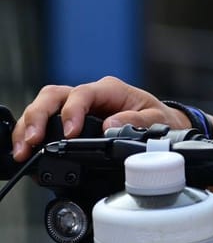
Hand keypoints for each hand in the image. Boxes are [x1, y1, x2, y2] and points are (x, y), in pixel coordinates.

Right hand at [10, 77, 182, 163]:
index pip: (84, 93)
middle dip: (38, 116)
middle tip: (33, 140)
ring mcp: (74, 108)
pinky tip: (26, 152)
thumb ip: (138, 121)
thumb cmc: (156, 118)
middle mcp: (88, 96)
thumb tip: (112, 126)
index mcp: (110, 90)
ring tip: (24, 151)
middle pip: (53, 96)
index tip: (70, 133)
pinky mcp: (66, 122)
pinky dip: (31, 136)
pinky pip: (44, 124)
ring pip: (42, 108)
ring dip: (28, 128)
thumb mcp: (156, 118)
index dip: (73, 111)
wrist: (159, 126)